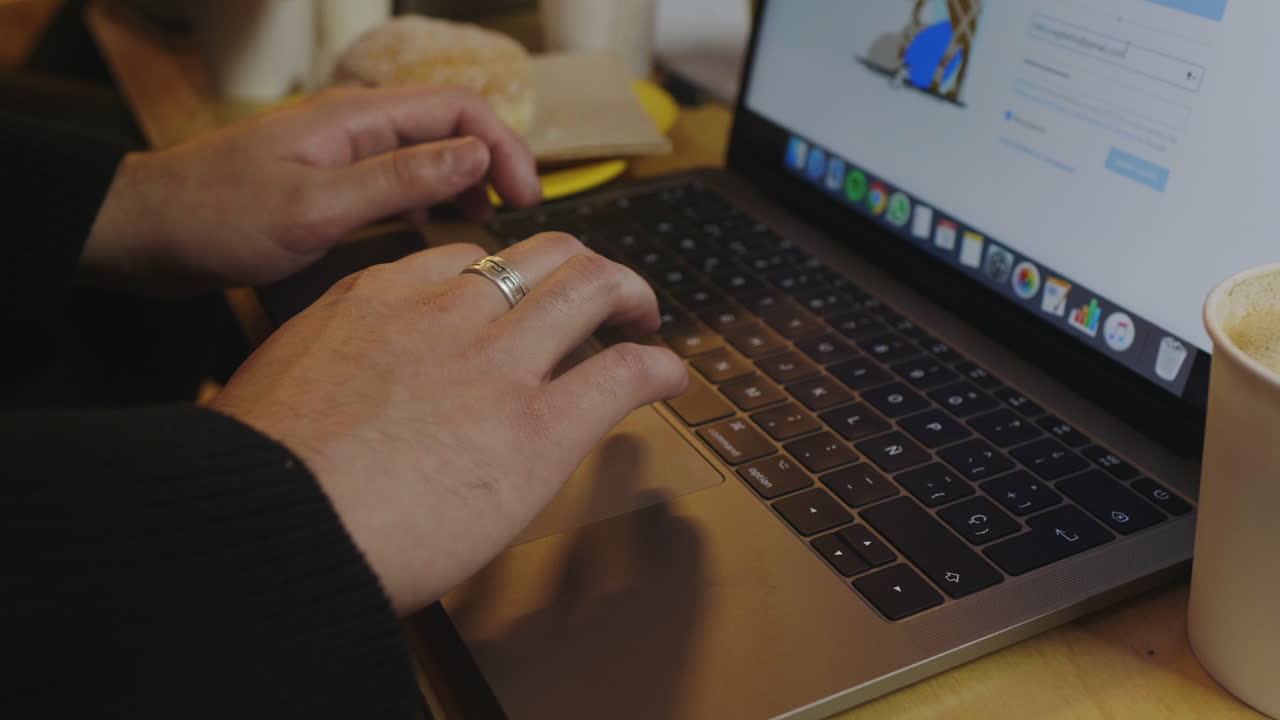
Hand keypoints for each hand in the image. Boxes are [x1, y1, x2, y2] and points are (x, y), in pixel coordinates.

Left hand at [84, 87, 540, 293]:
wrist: (142, 234)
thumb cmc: (214, 218)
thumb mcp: (316, 206)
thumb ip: (400, 180)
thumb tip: (475, 156)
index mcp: (355, 119)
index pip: (458, 109)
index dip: (503, 147)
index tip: (525, 197)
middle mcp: (354, 128)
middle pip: (450, 126)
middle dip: (493, 162)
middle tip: (517, 214)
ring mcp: (341, 154)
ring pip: (427, 153)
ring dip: (465, 182)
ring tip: (484, 224)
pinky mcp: (328, 182)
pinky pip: (398, 179)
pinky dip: (429, 200)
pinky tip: (431, 232)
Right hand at [210, 233, 688, 614]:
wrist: (268, 524)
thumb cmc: (259, 475)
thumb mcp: (279, 383)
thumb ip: (332, 367)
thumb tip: (341, 396)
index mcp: (378, 299)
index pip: (463, 261)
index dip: (502, 279)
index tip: (513, 302)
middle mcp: (446, 314)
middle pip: (538, 254)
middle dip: (578, 263)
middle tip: (598, 294)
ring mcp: (496, 365)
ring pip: (588, 287)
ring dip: (628, 293)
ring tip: (642, 315)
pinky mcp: (536, 429)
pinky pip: (620, 374)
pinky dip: (656, 366)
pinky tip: (669, 375)